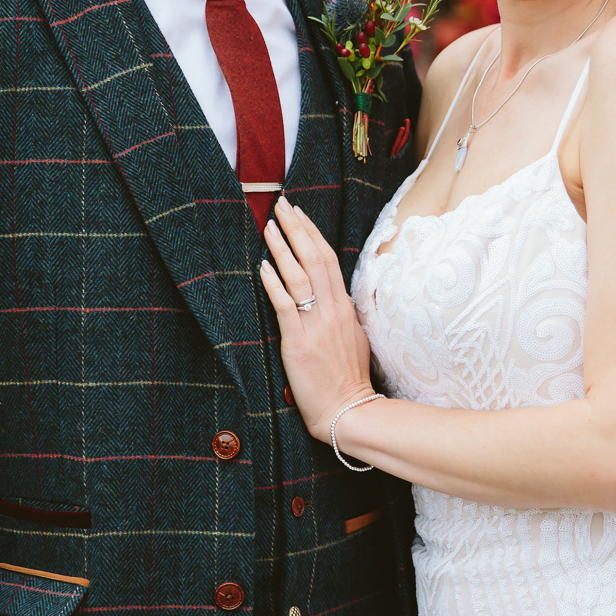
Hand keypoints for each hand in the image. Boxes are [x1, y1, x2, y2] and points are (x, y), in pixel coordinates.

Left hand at [260, 198, 374, 440]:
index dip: (312, 234)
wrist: (348, 411)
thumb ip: (342, 316)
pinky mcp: (299, 343)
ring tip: (268, 226)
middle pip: (315, 259)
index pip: (329, 260)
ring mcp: (317, 325)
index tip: (299, 213)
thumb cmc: (349, 380)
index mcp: (346, 308)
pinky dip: (273, 283)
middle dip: (297, 229)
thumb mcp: (354, 339)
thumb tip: (333, 297)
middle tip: (282, 204)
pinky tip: (261, 266)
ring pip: (299, 276)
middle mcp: (333, 311)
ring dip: (282, 248)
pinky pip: (285, 306)